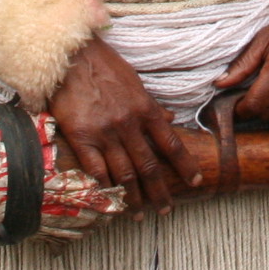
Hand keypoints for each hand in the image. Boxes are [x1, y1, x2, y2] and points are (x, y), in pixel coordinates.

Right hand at [49, 38, 189, 214]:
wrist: (72, 55)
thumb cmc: (104, 66)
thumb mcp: (135, 83)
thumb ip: (152, 106)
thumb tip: (171, 120)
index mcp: (146, 110)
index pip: (172, 144)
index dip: (185, 165)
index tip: (195, 181)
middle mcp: (129, 124)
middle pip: (150, 166)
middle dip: (160, 192)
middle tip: (166, 210)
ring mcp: (105, 133)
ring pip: (125, 173)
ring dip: (134, 197)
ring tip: (138, 214)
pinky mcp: (81, 137)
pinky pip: (96, 169)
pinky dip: (105, 186)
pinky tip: (110, 198)